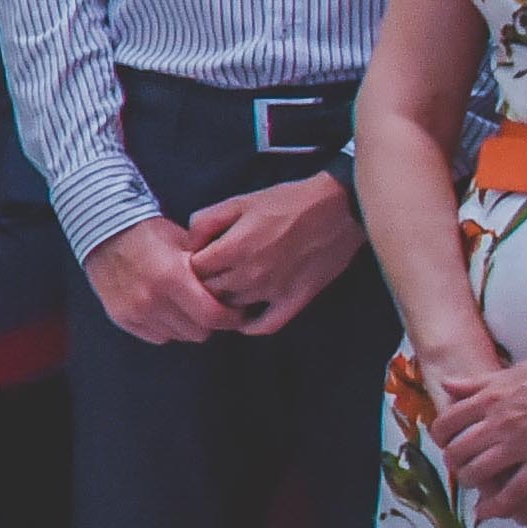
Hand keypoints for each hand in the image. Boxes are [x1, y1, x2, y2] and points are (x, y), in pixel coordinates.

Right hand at [83, 217, 226, 347]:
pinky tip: (164, 308)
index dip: (231, 318)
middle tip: (210, 307)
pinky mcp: (121, 317)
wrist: (104, 231)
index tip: (236, 312)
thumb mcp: (185, 243)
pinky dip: (165, 327)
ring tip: (185, 305)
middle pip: (198, 332)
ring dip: (186, 325)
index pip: (213, 316)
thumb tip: (234, 291)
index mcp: (171, 276)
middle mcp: (151, 299)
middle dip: (209, 322)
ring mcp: (134, 311)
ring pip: (178, 336)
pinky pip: (157, 336)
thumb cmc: (149, 233)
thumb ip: (208, 270)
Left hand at [182, 174, 362, 332]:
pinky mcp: (295, 301)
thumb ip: (206, 221)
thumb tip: (189, 244)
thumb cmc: (286, 202)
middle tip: (210, 275)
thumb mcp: (239, 201)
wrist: (337, 210)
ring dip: (226, 302)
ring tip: (227, 290)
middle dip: (204, 284)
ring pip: (233, 309)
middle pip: (210, 292)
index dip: (190, 265)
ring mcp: (273, 291)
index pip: (194, 271)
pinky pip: (265, 326)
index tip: (196, 259)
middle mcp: (250, 275)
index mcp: (234, 249)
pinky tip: (244, 317)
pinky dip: (250, 326)